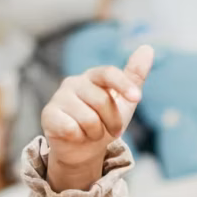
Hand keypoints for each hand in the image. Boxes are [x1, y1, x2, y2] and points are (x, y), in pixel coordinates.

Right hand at [41, 45, 154, 191]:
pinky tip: (75, 135)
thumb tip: (148, 48)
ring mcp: (59, 97)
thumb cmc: (104, 121)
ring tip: (91, 133)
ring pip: (88, 119)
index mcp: (93, 77)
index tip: (137, 98)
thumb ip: (134, 76)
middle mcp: (74, 82)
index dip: (124, 85)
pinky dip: (79, 137)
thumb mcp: (123, 101)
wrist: (83, 148)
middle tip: (112, 131)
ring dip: (96, 133)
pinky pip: (71, 128)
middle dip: (113, 122)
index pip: (108, 73)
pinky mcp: (48, 114)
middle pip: (102, 101)